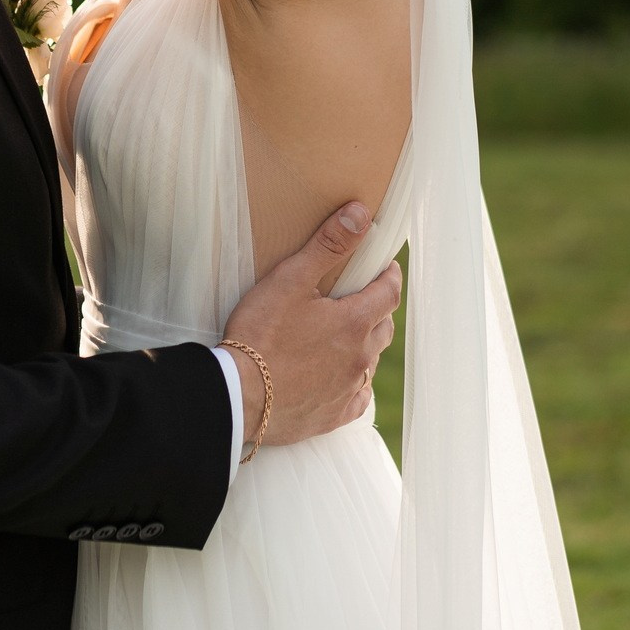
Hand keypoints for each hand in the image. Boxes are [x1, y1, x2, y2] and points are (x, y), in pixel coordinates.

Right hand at [219, 201, 401, 451]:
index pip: (390, 292)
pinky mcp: (332, 416)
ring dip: (364, 345)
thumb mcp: (291, 279)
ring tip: (344, 335)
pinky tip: (340, 378)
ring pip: (370, 361)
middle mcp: (360, 358)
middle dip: (377, 308)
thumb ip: (328, 245)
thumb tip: (360, 213)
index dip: (390, 275)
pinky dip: (353, 383)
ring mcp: (348, 390)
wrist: (238, 396)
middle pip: (384, 327)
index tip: (384, 266)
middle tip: (360, 297)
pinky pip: (358, 397)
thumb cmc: (261, 334)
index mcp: (355, 322)